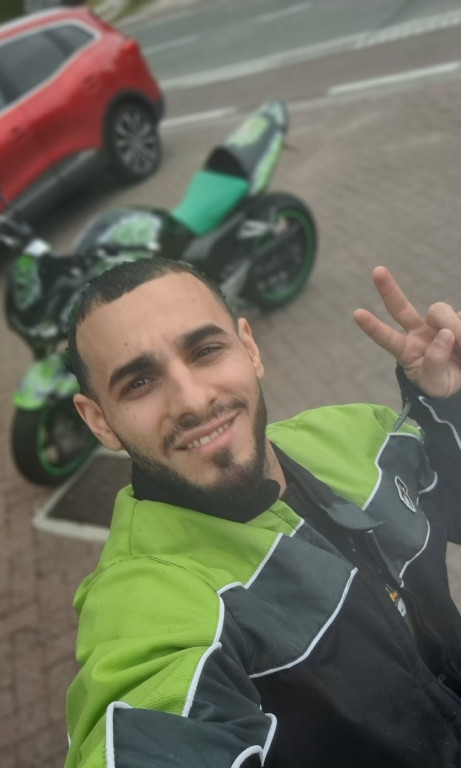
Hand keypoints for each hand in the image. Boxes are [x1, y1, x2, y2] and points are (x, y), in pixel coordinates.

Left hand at [353, 266, 460, 397]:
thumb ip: (435, 363)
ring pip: (439, 311)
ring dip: (454, 326)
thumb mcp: (435, 383)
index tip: (356, 314)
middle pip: (401, 308)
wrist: (460, 381)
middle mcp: (418, 332)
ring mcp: (437, 324)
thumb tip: (445, 335)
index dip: (372, 327)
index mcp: (406, 350)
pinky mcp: (456, 319)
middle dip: (388, 290)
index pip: (387, 338)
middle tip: (377, 271)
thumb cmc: (441, 383)